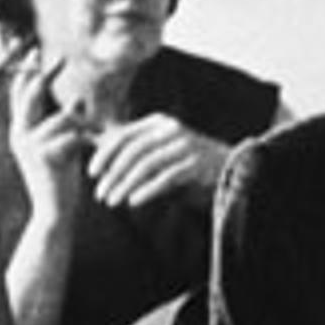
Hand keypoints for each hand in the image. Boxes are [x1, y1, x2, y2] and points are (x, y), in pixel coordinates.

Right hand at [4, 54, 89, 227]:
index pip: (20, 94)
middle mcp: (19, 135)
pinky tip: (93, 150)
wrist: (55, 212)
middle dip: (43, 74)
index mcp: (21, 131)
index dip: (28, 72)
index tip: (38, 52)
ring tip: (94, 139)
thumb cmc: (61, 181)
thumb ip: (66, 125)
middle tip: (59, 56)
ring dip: (84, 125)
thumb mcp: (64, 147)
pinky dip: (86, 141)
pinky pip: (71, 136)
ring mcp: (28, 145)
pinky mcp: (42, 156)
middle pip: (30, 94)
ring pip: (63, 118)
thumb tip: (77, 100)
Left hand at [85, 112, 228, 212]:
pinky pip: (166, 178)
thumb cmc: (187, 161)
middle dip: (113, 174)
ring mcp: (185, 145)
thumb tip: (93, 141)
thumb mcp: (158, 147)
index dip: (105, 154)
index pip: (124, 135)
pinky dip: (148, 190)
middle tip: (100, 194)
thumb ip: (132, 146)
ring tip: (113, 201)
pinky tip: (134, 201)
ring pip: (147, 165)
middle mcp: (171, 129)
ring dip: (126, 185)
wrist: (231, 167)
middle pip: (133, 151)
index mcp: (158, 122)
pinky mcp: (197, 164)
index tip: (92, 173)